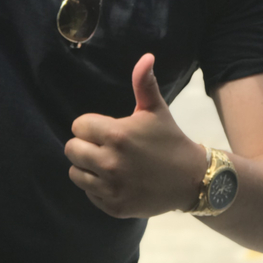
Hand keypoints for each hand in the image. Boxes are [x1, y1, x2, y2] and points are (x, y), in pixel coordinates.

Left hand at [64, 53, 206, 218]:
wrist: (190, 178)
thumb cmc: (169, 139)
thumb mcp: (156, 110)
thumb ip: (144, 83)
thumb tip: (146, 56)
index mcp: (116, 134)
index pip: (78, 126)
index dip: (91, 126)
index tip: (108, 129)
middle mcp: (109, 161)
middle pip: (71, 149)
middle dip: (85, 145)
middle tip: (105, 146)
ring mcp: (110, 187)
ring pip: (75, 172)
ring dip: (87, 167)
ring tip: (108, 163)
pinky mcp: (112, 206)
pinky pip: (88, 192)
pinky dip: (97, 187)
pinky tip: (116, 180)